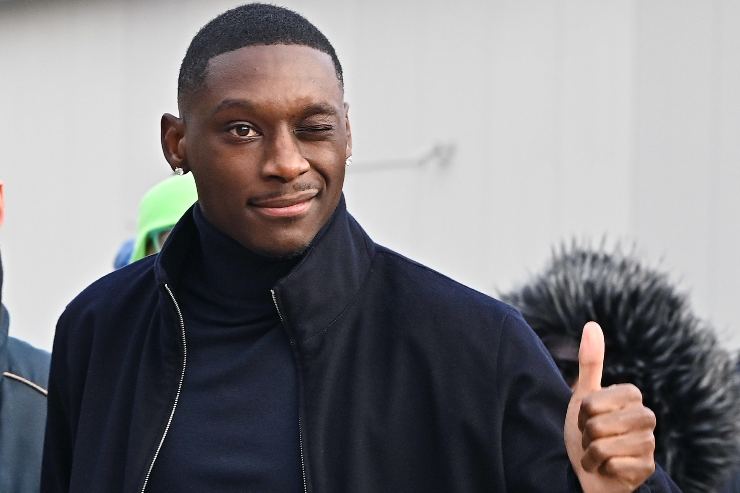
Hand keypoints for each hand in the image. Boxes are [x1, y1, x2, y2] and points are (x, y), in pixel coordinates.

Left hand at [564, 322, 656, 492]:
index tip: (587, 418)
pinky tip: (608, 468)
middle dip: (586, 435)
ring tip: (599, 453)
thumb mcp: (583, 396)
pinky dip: (602, 468)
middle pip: (597, 424)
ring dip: (592, 453)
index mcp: (632, 395)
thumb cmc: (588, 431)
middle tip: (593, 438)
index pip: (592, 402)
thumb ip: (590, 362)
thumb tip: (591, 324)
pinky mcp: (647, 468)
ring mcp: (649, 444)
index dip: (582, 413)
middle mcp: (646, 417)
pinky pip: (612, 464)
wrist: (593, 470)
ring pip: (604, 445)